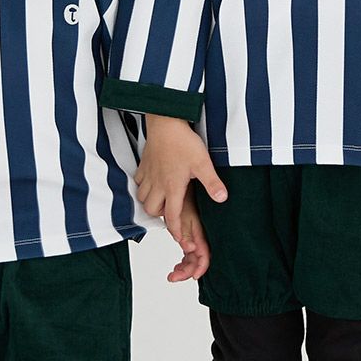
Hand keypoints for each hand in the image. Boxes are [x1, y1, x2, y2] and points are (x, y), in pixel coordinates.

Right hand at [136, 115, 225, 254]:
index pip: (172, 216)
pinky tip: (153, 183)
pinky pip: (138, 182)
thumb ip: (212, 183)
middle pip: (152, 210)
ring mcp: (148, 174)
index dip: (176, 231)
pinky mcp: (143, 163)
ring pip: (142, 197)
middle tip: (172, 215)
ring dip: (151, 202)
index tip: (180, 239)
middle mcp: (157, 183)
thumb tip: (222, 198)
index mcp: (172, 187)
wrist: (164, 120)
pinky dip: (143, 187)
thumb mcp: (202, 163)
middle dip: (161, 217)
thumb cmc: (182, 141)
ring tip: (163, 201)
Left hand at [166, 192, 210, 282]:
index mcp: (200, 233)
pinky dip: (184, 259)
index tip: (192, 277)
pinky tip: (176, 264)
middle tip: (173, 277)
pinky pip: (188, 250)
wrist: (181, 182)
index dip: (200, 268)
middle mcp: (198, 236)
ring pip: (192, 256)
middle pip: (196, 259)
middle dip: (186, 271)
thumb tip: (189, 249)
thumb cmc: (185, 195)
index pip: (204, 255)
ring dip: (184, 267)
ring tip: (172, 275)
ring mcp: (193, 234)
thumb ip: (187, 232)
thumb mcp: (185, 215)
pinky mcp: (187, 231)